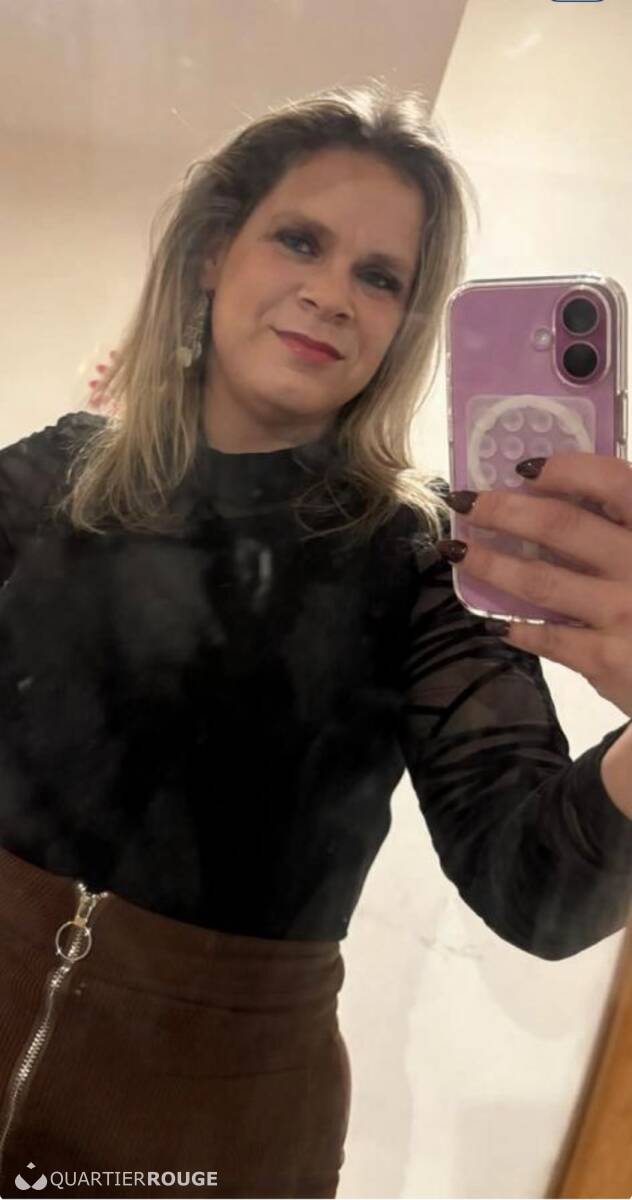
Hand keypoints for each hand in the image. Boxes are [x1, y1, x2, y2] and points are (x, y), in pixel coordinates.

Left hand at [440, 453, 631, 716]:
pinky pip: (547, 637)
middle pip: (560, 526)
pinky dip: (517, 627)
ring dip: (491, 563)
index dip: (566, 469)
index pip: (614, 483)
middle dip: (503, 510)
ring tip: (457, 551)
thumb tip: (558, 497)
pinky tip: (496, 621)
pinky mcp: (608, 660)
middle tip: (465, 502)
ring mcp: (623, 614)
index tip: (524, 468)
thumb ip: (624, 529)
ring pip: (540, 581)